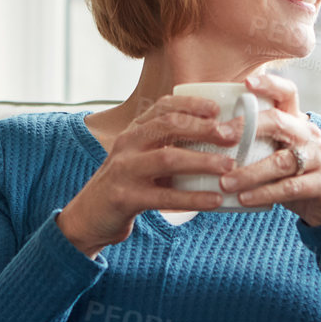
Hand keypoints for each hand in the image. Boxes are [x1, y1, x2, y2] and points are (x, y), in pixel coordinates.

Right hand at [56, 95, 238, 257]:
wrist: (89, 217)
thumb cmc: (127, 185)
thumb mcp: (142, 158)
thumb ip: (169, 147)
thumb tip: (217, 139)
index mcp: (134, 131)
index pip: (163, 106)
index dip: (191, 104)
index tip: (217, 108)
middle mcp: (127, 144)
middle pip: (167, 126)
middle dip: (203, 128)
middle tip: (232, 135)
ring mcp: (124, 170)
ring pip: (168, 158)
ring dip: (202, 161)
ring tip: (229, 166)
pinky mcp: (126, 198)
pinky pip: (165, 196)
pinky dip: (193, 198)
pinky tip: (215, 201)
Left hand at [219, 70, 320, 226]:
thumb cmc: (295, 175)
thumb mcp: (279, 152)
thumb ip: (256, 142)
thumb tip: (210, 135)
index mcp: (298, 122)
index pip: (287, 93)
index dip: (269, 84)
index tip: (246, 82)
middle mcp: (310, 135)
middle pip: (279, 121)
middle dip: (246, 128)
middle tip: (220, 136)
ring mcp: (320, 158)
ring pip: (280, 161)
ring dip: (249, 173)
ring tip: (225, 182)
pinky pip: (289, 187)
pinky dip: (264, 193)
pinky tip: (244, 199)